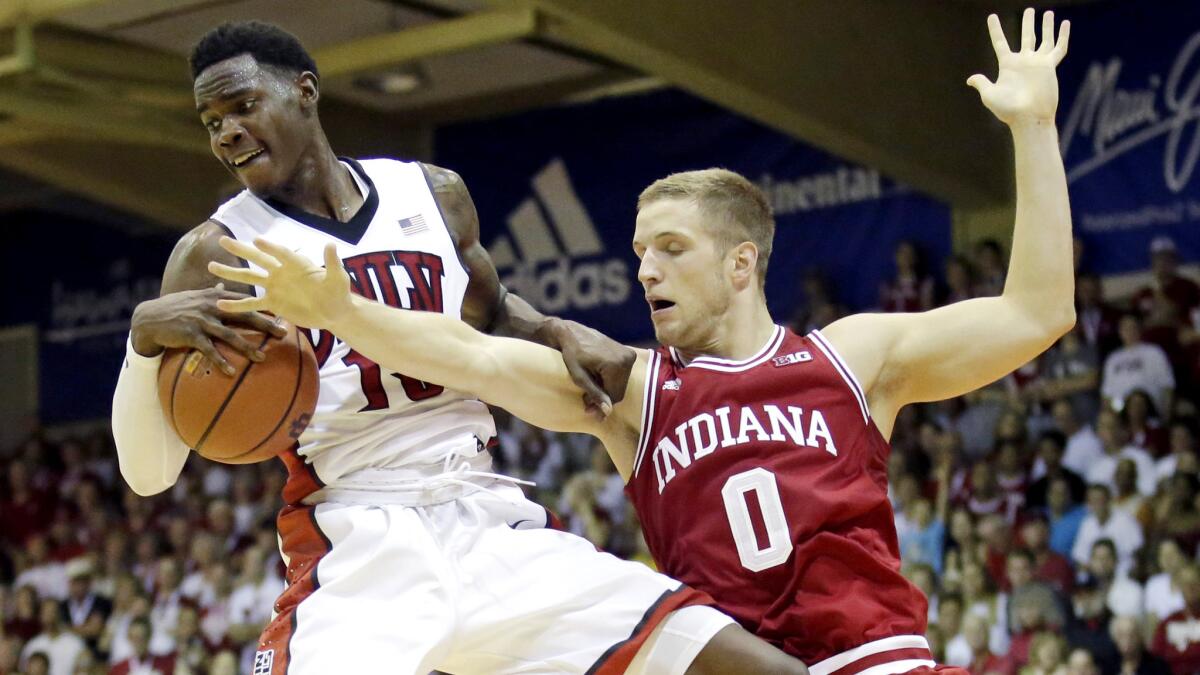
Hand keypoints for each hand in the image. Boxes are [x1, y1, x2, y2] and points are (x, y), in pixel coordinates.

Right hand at [130, 284, 285, 373]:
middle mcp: (211, 306)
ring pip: (229, 335)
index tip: (284, 312)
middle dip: (265, 324)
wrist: (149, 317)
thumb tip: (224, 287)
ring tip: (262, 358)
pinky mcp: (189, 335)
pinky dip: (220, 361)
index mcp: (216, 296)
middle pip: (244, 315)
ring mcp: (200, 320)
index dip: (265, 306)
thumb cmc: (176, 307)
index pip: (246, 300)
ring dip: (246, 347)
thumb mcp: (195, 297)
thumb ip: (212, 294)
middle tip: (283, 333)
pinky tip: (231, 372)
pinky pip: (208, 350)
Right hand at [208, 237, 353, 329]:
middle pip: (258, 259)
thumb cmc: (338, 292)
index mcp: (296, 263)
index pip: (281, 253)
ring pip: (249, 278)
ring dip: (231, 273)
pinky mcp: (273, 303)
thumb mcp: (338, 277)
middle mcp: (282, 272)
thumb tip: (331, 245)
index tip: (256, 240)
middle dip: (241, 250)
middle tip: (223, 241)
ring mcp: (275, 287)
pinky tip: (220, 303)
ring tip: (212, 266)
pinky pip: (252, 303)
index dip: (270, 247)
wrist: (334, 311)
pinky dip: (237, 304)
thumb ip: (331, 263)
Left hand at [549, 319, 635, 419]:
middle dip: (604, 399)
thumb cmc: (572, 353)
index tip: (588, 411)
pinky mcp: (628, 353)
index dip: (601, 406)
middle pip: (619, 391)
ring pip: (621, 385)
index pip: (614, 395)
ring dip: (606, 390)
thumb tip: (608, 411)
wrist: (572, 333)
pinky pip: (622, 375)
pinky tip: (597, 380)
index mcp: (616, 364)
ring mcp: (629, 355)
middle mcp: (627, 359)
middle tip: (587, 403)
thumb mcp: (579, 377)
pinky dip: (610, 381)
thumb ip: (595, 394)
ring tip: (590, 391)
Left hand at [967, 9, 1069, 125]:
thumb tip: (970, 79)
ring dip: (1045, 26)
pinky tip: (1064, 24)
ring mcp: (1037, 63)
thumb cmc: (1008, 110)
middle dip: (1027, 23)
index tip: (991, 16)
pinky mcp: (1050, 66)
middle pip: (1025, 37)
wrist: (1029, 117)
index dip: (996, 29)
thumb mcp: (990, 95)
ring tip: (1047, 13)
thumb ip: (982, 83)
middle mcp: (1023, 62)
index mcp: (1007, 65)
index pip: (1000, 42)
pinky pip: (1058, 48)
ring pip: (1043, 39)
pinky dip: (1062, 36)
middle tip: (1029, 10)